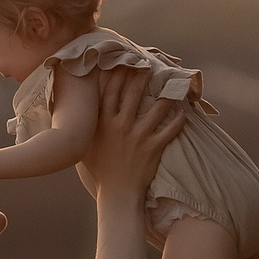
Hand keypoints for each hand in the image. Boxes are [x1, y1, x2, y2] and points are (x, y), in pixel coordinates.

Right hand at [82, 67, 182, 203]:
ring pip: (156, 109)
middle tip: (149, 66)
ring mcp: (138, 136)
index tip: (124, 64)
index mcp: (102, 124)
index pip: (110, 92)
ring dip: (166, 96)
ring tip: (172, 86)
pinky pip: (170, 129)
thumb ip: (83, 128)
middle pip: (133, 94)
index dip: (118, 75)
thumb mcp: (84, 146)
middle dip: (142, 77)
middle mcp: (120, 126)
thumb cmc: (99, 170)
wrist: (117, 194)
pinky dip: (178, 120)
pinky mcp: (154, 147)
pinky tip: (183, 113)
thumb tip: (76, 113)